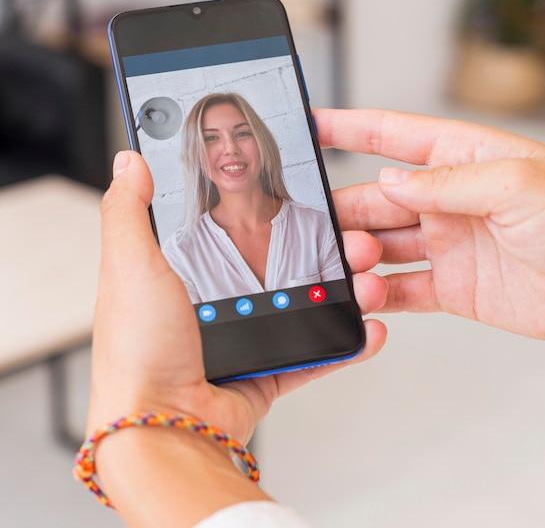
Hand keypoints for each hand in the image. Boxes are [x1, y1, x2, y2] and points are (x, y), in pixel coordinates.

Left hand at [89, 150, 387, 442]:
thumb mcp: (129, 264)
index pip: (234, 229)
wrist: (164, 429)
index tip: (302, 194)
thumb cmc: (138, 350)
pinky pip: (314, 353)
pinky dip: (343, 343)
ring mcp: (246, 338)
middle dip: (323, 248)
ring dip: (343, 290)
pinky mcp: (266, 371)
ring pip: (304, 305)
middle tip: (352, 237)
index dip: (269, 212)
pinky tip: (368, 327)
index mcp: (183, 275)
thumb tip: (130, 161)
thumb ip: (129, 210)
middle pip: (280, 265)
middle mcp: (217, 305)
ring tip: (368, 278)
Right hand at [316, 108, 544, 345]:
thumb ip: (447, 182)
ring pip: (383, 246)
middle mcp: (449, 200)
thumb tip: (389, 179)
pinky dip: (380, 296)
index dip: (348, 128)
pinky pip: (404, 290)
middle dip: (345, 211)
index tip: (311, 124)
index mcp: (464, 159)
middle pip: (376, 199)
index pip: (393, 136)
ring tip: (353, 268)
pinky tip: (365, 299)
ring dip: (359, 257)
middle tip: (319, 227)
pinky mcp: (454, 287)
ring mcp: (448, 245)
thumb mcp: (517, 185)